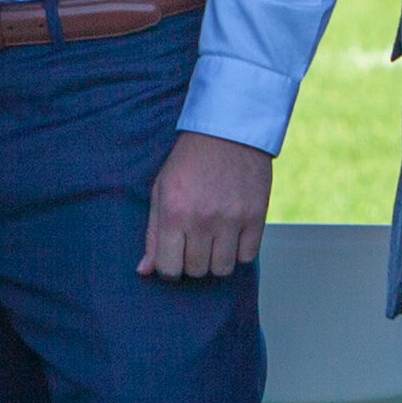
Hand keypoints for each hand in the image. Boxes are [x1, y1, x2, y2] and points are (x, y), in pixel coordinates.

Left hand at [140, 131, 275, 282]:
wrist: (227, 131)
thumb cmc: (189, 161)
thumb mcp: (161, 190)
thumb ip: (153, 233)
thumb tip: (145, 271)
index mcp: (174, 213)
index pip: (169, 268)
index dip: (169, 269)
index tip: (174, 258)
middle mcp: (202, 220)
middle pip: (196, 271)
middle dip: (193, 263)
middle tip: (194, 243)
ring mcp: (232, 220)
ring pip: (223, 269)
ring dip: (216, 260)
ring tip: (214, 240)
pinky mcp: (256, 217)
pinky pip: (248, 257)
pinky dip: (240, 252)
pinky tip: (233, 234)